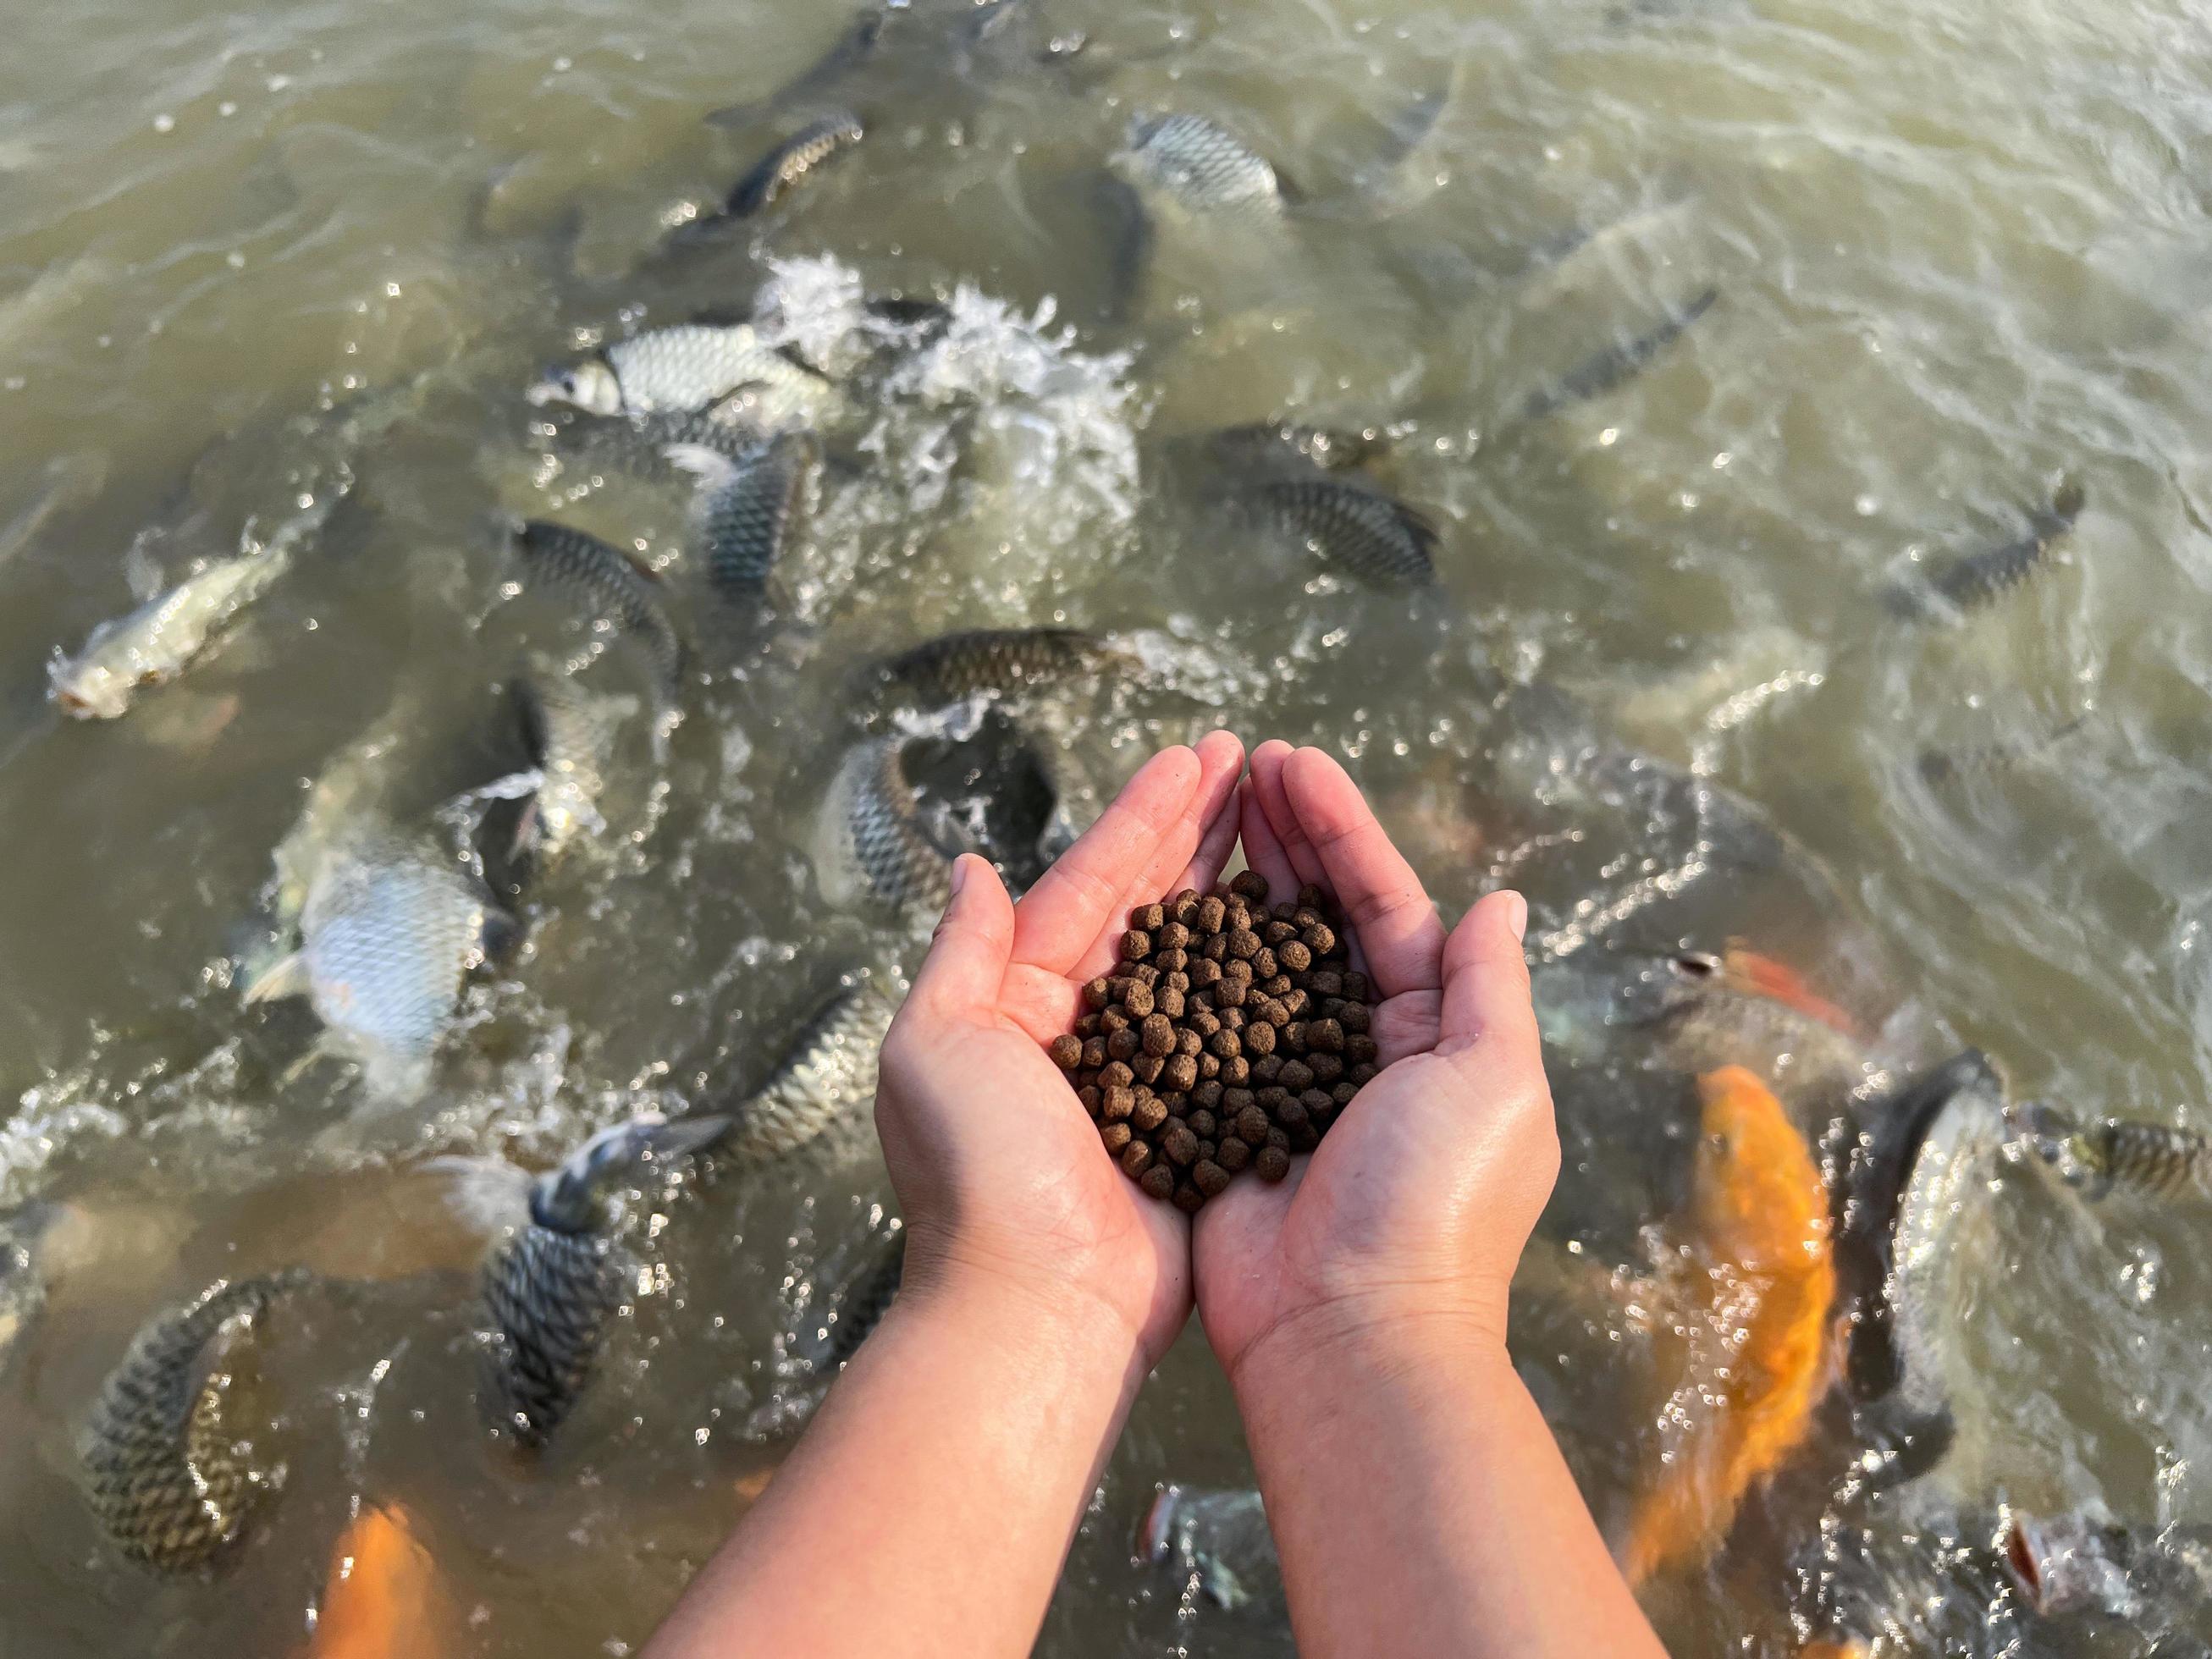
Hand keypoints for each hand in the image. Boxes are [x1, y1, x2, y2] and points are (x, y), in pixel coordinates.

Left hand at [876, 732, 1245, 1365]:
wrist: (1039, 1308)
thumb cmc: (978, 1175)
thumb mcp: (935, 1046)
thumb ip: (962, 952)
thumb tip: (973, 867)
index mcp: (1017, 999)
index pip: (1091, 883)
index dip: (1145, 816)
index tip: (1199, 755)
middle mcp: (1082, 1027)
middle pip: (1150, 905)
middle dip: (1198, 829)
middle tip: (1251, 760)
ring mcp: (1144, 1073)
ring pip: (1199, 955)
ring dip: (1236, 884)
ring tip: (1283, 818)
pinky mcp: (1194, 1122)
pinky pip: (1234, 1029)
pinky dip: (1264, 972)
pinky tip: (1303, 926)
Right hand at [1193, 742, 1558, 1385]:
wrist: (1348, 1332)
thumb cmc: (1434, 1205)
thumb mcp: (1494, 1083)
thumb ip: (1490, 987)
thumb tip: (1501, 902)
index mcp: (1432, 1030)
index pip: (1384, 902)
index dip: (1340, 829)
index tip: (1291, 762)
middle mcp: (1359, 1044)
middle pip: (1316, 914)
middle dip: (1282, 834)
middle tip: (1237, 762)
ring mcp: (1285, 1076)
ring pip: (1254, 953)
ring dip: (1230, 876)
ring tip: (1198, 803)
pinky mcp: (1221, 1112)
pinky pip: (1199, 1019)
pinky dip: (1181, 959)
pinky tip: (1153, 901)